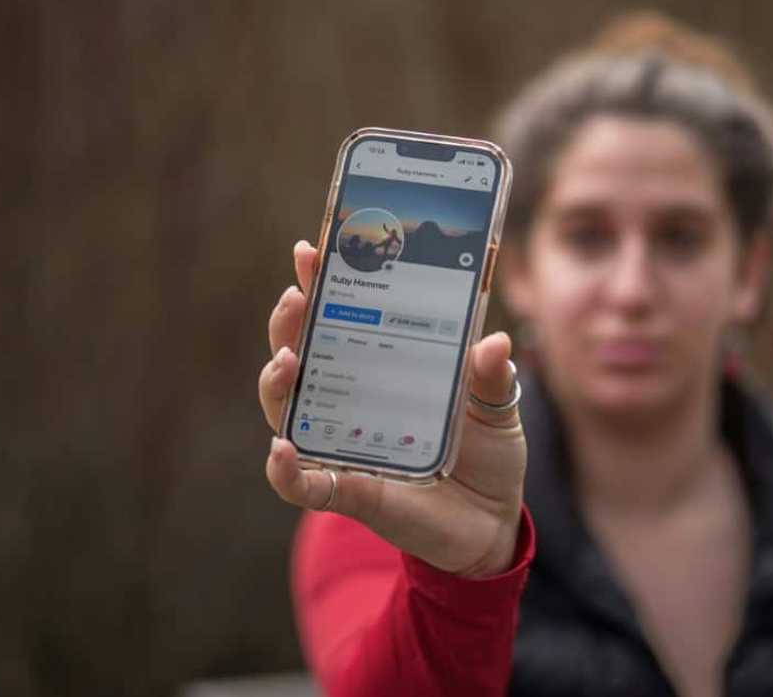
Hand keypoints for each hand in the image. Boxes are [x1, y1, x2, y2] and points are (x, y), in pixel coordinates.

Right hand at [259, 241, 526, 577]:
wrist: (492, 521)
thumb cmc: (487, 452)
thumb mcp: (497, 407)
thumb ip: (492, 377)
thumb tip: (494, 344)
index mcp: (382, 367)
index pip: (340, 318)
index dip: (320, 284)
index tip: (311, 251)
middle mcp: (350, 400)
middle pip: (300, 355)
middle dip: (288, 325)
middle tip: (295, 298)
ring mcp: (341, 445)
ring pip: (286, 411)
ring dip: (276, 384)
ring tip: (286, 362)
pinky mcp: (349, 492)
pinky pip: (303, 484)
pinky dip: (286, 470)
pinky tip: (283, 449)